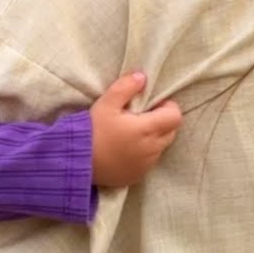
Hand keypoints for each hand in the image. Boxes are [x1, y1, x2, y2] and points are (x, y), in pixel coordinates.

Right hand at [90, 72, 183, 187]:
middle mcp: (152, 149)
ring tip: (131, 133)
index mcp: (147, 129)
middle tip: (141, 116)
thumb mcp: (106, 103)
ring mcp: (146, 164)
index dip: (168, 107)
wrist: (78, 162)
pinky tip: (125, 148)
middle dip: (161, 121)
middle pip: (171, 131)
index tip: (151, 105)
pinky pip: (149, 161)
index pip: (175, 117)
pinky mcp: (138, 175)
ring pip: (161, 147)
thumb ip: (126, 87)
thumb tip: (142, 77)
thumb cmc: (93, 130)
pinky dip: (144, 153)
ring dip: (153, 137)